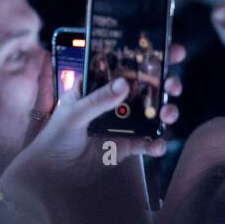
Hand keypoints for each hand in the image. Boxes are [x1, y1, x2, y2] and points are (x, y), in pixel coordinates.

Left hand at [5, 44, 184, 183]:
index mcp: (99, 86)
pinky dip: (156, 144)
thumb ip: (98, 100)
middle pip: (147, 86)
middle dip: (165, 83)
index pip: (125, 65)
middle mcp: (115, 101)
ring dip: (166, 111)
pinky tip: (156, 146)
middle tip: (173, 85)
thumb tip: (125, 83)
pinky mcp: (128, 145)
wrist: (52, 174)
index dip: (147, 56)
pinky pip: (148, 142)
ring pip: (153, 112)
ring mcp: (124, 123)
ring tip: (167, 115)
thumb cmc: (54, 137)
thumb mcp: (73, 114)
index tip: (169, 50)